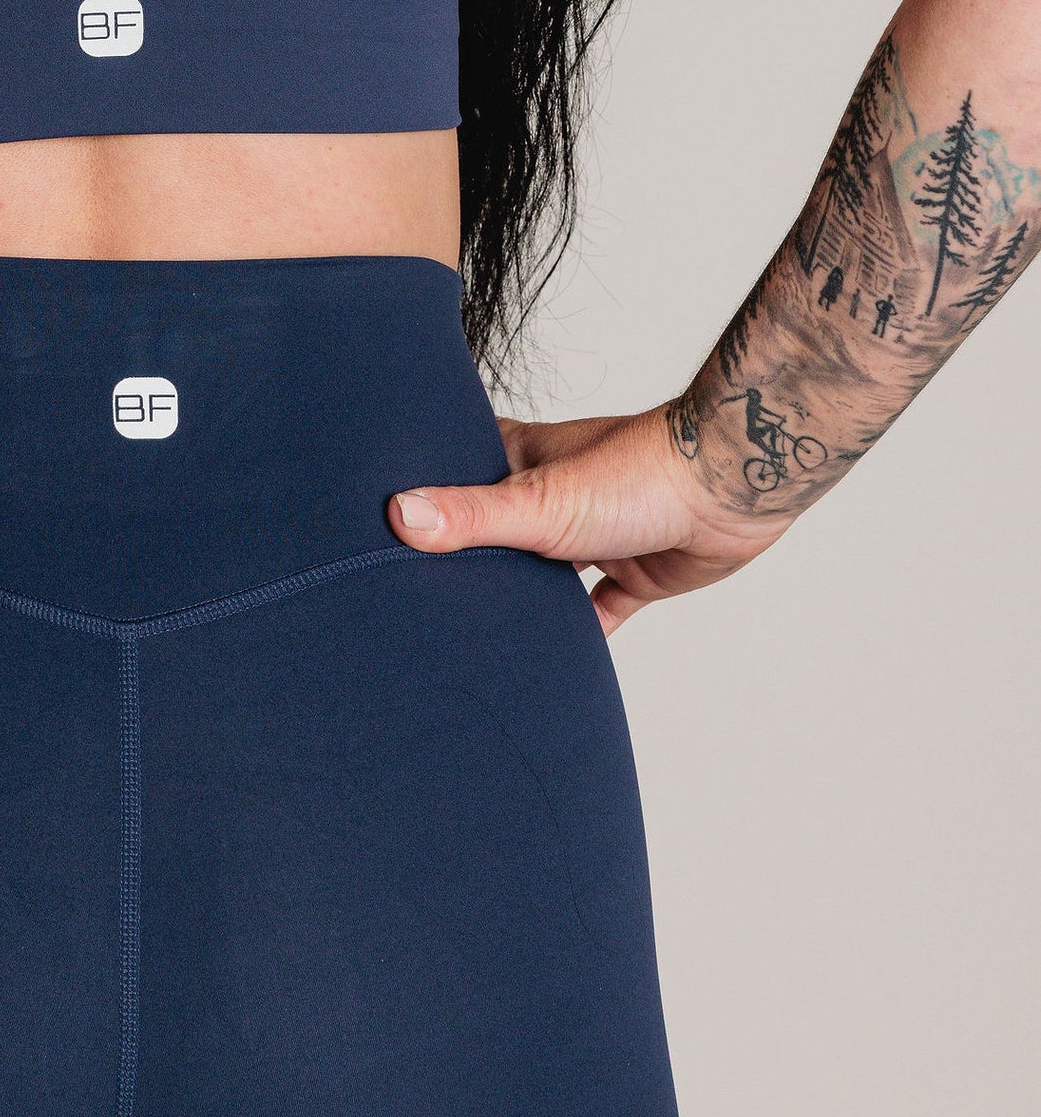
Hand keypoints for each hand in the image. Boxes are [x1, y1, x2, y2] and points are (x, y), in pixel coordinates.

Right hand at [387, 404, 783, 630]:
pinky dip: (582, 629)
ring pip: (546, 572)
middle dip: (472, 561)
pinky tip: (555, 657)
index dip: (427, 496)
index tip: (383, 526)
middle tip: (421, 597)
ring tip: (473, 632)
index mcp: (525, 459)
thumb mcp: (539, 500)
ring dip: (524, 597)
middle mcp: (557, 494)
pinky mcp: (636, 570)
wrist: (733, 489)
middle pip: (500, 531)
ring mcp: (596, 532)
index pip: (459, 473)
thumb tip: (398, 516)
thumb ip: (471, 516)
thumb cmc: (640, 473)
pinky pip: (601, 607)